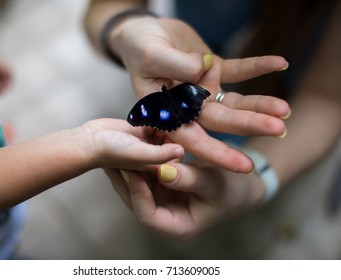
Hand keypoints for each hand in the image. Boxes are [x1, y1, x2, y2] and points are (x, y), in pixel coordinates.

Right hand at [77, 118, 183, 170]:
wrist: (90, 140)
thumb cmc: (111, 152)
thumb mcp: (139, 154)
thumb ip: (161, 154)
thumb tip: (182, 151)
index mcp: (155, 165)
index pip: (176, 157)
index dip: (183, 145)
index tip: (189, 132)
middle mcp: (152, 154)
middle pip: (172, 142)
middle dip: (176, 132)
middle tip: (182, 116)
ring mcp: (146, 141)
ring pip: (164, 131)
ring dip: (168, 122)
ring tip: (174, 110)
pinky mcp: (139, 130)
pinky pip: (154, 122)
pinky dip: (157, 117)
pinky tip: (162, 108)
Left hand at [105, 160, 263, 239]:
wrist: (239, 183)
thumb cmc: (232, 189)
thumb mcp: (214, 184)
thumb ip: (189, 179)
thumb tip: (163, 171)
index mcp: (177, 226)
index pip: (148, 216)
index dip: (138, 194)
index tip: (132, 170)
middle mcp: (165, 216)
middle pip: (137, 201)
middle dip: (125, 179)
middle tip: (114, 157)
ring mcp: (162, 201)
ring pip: (138, 186)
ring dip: (128, 168)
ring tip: (116, 148)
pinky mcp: (162, 187)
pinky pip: (145, 175)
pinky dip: (139, 162)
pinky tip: (131, 145)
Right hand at [112, 17, 289, 172]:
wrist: (145, 31)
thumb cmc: (139, 46)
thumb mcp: (149, 53)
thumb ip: (173, 64)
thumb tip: (200, 70)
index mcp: (166, 111)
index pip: (191, 138)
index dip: (217, 153)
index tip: (245, 166)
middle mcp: (187, 106)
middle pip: (220, 121)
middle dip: (248, 125)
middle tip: (278, 129)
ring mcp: (203, 90)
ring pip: (234, 102)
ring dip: (259, 104)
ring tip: (284, 109)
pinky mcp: (214, 71)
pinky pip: (238, 70)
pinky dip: (258, 67)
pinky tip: (279, 63)